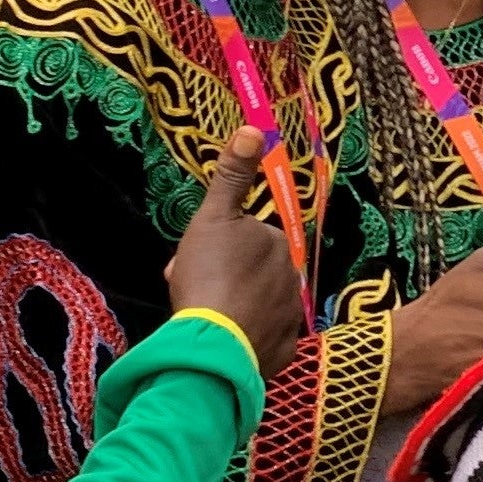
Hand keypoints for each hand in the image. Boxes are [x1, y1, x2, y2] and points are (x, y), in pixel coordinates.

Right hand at [162, 127, 311, 374]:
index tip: (192, 260)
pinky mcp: (282, 352)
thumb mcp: (213, 218)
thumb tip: (253, 129)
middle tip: (191, 290)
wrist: (212, 345)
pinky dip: (243, 338)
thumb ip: (233, 176)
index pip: (245, 238)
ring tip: (202, 318)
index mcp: (276, 244)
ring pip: (255, 304)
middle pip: (250, 272)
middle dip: (221, 277)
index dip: (215, 247)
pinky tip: (221, 340)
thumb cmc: (209, 275)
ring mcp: (289, 319)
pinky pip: (261, 338)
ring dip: (232, 306)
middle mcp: (291, 279)